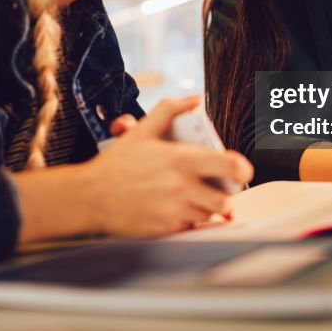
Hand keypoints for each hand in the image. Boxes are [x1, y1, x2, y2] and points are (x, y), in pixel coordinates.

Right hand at [82, 96, 252, 236]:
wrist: (90, 196)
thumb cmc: (117, 165)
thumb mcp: (142, 131)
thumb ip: (170, 110)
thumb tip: (194, 99)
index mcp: (181, 160)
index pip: (228, 166)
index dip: (241, 169)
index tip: (241, 171)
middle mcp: (181, 187)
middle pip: (224, 199)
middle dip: (224, 194)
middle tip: (216, 188)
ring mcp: (175, 211)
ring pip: (209, 215)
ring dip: (206, 207)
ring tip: (191, 196)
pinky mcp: (167, 231)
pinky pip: (191, 228)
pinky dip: (190, 220)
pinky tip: (176, 209)